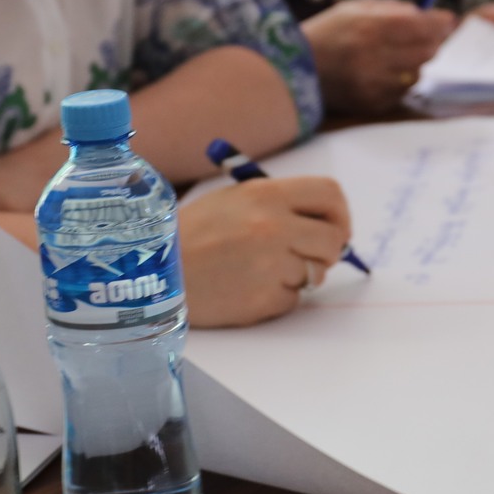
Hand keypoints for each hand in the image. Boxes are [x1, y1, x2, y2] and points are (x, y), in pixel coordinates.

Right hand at [179, 177, 352, 326]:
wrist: (154, 271)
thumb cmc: (193, 233)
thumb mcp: (232, 199)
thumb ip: (279, 205)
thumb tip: (327, 225)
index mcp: (266, 195)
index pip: (330, 194)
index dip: (339, 213)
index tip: (334, 227)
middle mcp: (273, 227)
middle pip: (333, 239)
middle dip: (327, 251)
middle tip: (309, 256)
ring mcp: (270, 265)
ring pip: (315, 274)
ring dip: (298, 275)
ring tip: (261, 270)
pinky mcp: (264, 300)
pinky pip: (293, 299)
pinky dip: (278, 297)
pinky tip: (248, 287)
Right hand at [301, 0, 456, 115]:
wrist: (294, 69)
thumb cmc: (328, 33)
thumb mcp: (354, 8)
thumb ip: (391, 9)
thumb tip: (425, 14)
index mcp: (370, 28)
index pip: (421, 26)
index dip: (440, 23)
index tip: (449, 20)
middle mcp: (375, 57)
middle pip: (427, 50)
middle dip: (432, 41)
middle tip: (430, 36)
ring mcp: (374, 83)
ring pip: (418, 72)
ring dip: (415, 62)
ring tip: (396, 54)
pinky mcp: (372, 102)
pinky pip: (403, 91)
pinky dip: (401, 80)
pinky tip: (383, 72)